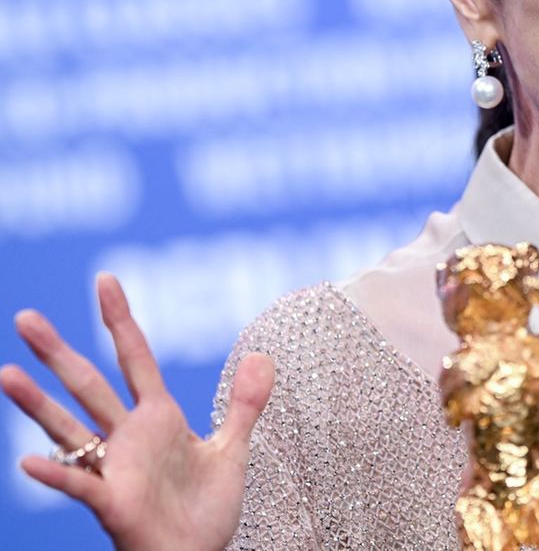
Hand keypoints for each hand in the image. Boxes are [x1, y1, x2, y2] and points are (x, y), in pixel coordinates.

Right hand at [1, 273, 274, 550]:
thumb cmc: (204, 511)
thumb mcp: (231, 450)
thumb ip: (244, 404)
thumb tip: (262, 355)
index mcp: (157, 418)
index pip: (135, 357)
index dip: (121, 320)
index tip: (106, 279)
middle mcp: (128, 438)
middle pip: (89, 385)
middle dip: (59, 352)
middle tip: (25, 315)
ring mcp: (116, 469)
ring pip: (71, 429)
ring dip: (38, 404)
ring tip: (5, 373)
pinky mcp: (113, 503)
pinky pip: (81, 486)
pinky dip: (57, 474)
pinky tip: (28, 462)